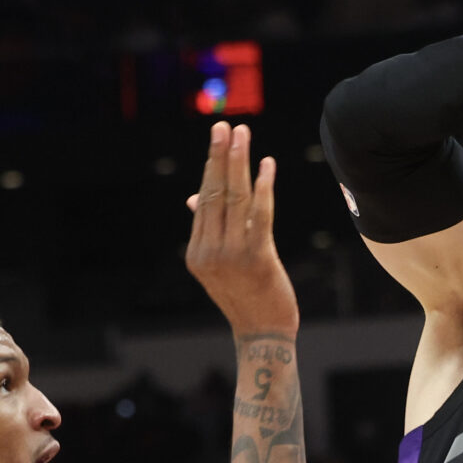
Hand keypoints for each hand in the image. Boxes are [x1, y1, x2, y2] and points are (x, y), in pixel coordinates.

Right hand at [182, 123, 297, 338]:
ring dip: (240, 163)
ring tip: (242, 134)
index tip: (218, 140)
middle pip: (215, 194)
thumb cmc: (246, 298)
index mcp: (196, 253)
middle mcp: (209, 252)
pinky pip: (260, 215)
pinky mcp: (257, 258)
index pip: (204, 201)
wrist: (264, 336)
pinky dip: (264, 187)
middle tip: (224, 126)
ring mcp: (231, 256)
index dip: (212, 168)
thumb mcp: (220, 267)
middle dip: (221, 156)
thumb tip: (195, 198)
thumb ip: (209, 231)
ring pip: (235, 199)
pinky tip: (267, 165)